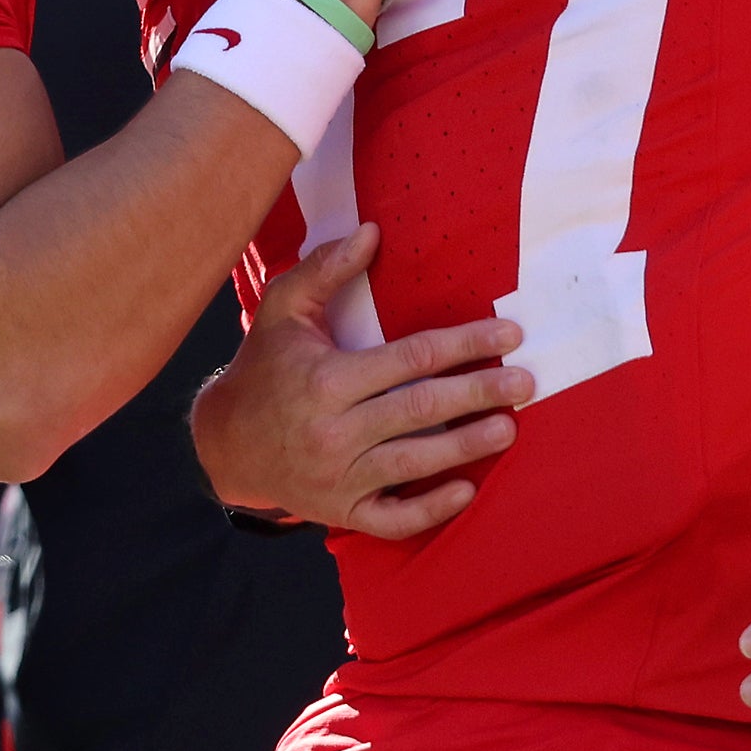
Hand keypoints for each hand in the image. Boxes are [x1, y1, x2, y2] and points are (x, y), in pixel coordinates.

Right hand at [190, 225, 532, 537]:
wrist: (225, 444)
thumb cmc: (264, 368)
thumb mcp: (282, 309)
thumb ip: (325, 269)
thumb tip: (372, 231)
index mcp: (326, 379)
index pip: (412, 357)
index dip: (465, 343)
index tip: (508, 333)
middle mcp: (333, 431)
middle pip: (421, 410)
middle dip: (479, 394)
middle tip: (525, 383)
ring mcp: (338, 477)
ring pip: (414, 463)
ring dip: (467, 446)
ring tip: (509, 428)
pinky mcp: (341, 511)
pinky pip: (392, 519)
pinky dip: (430, 510)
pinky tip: (466, 490)